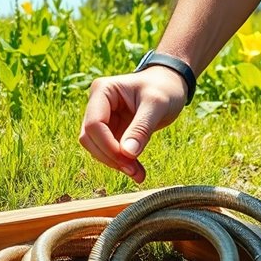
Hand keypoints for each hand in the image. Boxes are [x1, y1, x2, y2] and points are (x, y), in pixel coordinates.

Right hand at [79, 66, 187, 182]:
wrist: (171, 86)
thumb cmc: (165, 88)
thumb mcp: (157, 105)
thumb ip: (141, 128)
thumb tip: (127, 154)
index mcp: (103, 91)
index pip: (94, 124)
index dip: (107, 146)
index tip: (129, 159)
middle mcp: (97, 104)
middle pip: (89, 138)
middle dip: (110, 157)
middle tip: (134, 172)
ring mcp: (103, 119)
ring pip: (97, 148)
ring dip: (115, 164)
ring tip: (139, 174)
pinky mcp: (111, 131)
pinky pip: (109, 152)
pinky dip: (121, 163)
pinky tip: (137, 171)